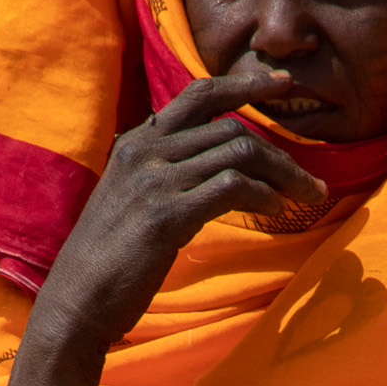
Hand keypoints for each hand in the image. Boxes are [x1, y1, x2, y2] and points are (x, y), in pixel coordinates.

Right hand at [31, 69, 327, 356]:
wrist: (76, 303)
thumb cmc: (109, 263)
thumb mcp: (134, 203)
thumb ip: (169, 179)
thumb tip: (219, 176)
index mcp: (136, 143)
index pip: (199, 94)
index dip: (244, 84)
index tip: (282, 83)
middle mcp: (144, 151)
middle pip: (231, 127)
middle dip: (281, 152)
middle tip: (311, 181)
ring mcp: (154, 180)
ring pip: (239, 151)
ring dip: (284, 175)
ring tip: (307, 198)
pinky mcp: (167, 214)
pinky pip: (233, 186)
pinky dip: (264, 195)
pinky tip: (277, 212)